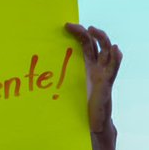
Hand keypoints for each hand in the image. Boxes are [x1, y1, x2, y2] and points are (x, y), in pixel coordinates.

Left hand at [65, 23, 121, 149]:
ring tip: (94, 30)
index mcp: (87, 66)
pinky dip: (117, 58)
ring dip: (103, 39)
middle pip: (97, 43)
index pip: (85, 43)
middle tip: (79, 26)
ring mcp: (104, 74)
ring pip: (108, 51)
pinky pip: (114, 68)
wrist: (90, 124)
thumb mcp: (65, 88)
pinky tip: (116, 49)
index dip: (78, 32)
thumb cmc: (77, 106)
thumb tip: (32, 74)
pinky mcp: (107, 83)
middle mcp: (97, 67)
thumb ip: (55, 81)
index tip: (66, 25)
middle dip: (89, 32)